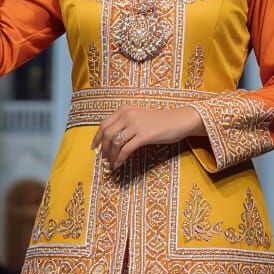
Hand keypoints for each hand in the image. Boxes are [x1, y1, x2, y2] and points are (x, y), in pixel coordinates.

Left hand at [91, 106, 206, 169]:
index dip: (97, 137)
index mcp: (125, 109)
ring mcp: (136, 125)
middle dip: (104, 148)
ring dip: (111, 155)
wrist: (179, 120)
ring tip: (112, 163)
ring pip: (116, 143)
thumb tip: (112, 140)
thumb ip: (126, 124)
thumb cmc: (160, 121)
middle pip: (107, 134)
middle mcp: (128, 115)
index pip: (104, 124)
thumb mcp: (140, 117)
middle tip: (104, 158)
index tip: (94, 147)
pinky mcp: (144, 135)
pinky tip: (119, 164)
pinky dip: (120, 158)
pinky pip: (126, 149)